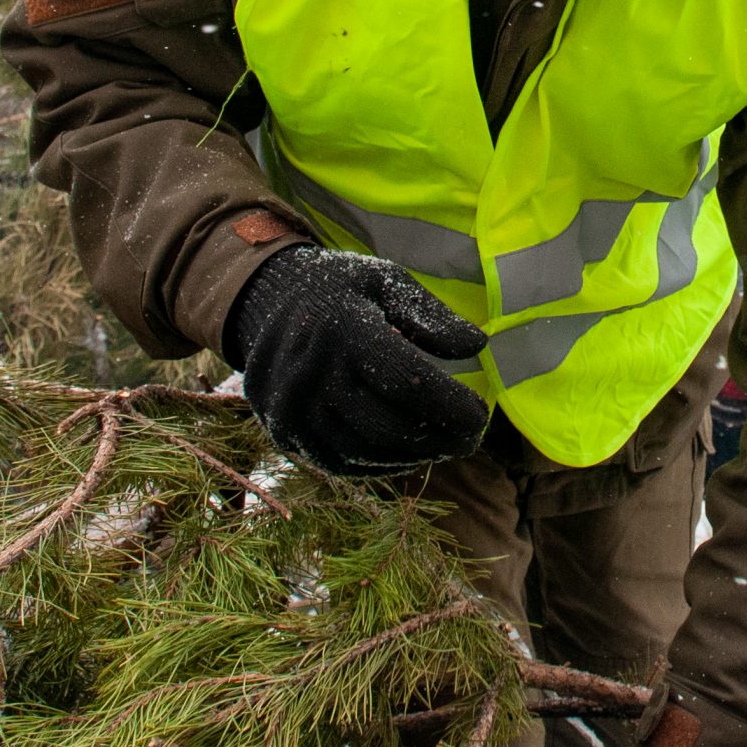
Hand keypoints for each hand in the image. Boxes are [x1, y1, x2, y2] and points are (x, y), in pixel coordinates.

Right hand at [222, 246, 489, 475]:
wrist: (265, 305)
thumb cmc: (341, 291)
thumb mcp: (386, 282)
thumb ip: (430, 316)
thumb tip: (477, 346)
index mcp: (341, 330)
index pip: (408, 383)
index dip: (451, 406)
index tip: (481, 415)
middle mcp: (311, 376)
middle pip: (390, 426)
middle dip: (440, 439)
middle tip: (471, 438)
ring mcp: (294, 411)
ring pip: (368, 452)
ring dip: (415, 456)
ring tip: (446, 447)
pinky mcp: (286, 436)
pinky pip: (342, 464)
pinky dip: (383, 464)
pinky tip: (410, 454)